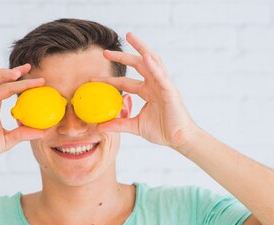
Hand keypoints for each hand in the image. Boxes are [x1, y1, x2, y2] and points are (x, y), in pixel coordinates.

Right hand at [0, 64, 48, 165]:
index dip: (23, 83)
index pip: (9, 89)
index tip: (39, 81)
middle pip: (1, 80)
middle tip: (31, 68)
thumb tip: (43, 132)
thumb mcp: (8, 140)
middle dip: (16, 73)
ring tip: (18, 73)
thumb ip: (23, 134)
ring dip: (3, 73)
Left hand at [89, 32, 198, 149]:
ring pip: (152, 60)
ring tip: (130, 36)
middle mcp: (154, 84)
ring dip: (141, 47)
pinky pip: (160, 75)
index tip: (93, 79)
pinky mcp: (170, 90)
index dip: (110, 80)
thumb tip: (99, 127)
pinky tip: (145, 56)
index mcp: (147, 92)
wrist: (179, 139)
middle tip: (104, 52)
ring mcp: (163, 85)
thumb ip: (118, 124)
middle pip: (137, 65)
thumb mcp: (135, 126)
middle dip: (121, 56)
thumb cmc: (162, 131)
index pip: (125, 82)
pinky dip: (153, 65)